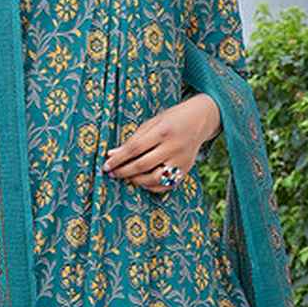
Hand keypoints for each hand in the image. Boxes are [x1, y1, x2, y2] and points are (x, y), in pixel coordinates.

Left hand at [101, 93, 220, 192]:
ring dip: (136, 181)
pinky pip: (166, 185)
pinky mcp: (186, 170)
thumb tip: (112, 154)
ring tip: (126, 176)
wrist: (201, 120)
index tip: (106, 165)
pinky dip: (151, 186)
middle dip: (123, 171)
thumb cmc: (172, 119)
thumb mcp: (153, 122)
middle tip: (112, 173)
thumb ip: (133, 139)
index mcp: (163, 131)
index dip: (118, 159)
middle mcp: (173, 147)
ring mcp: (181, 160)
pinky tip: (142, 181)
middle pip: (143, 165)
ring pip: (154, 179)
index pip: (135, 148)